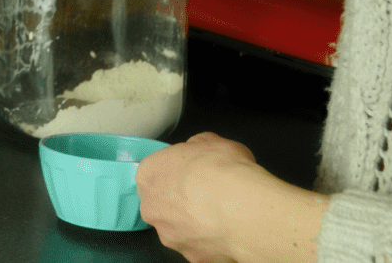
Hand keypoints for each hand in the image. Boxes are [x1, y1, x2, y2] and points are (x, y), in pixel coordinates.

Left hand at [136, 132, 256, 262]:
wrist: (242, 208)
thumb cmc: (223, 171)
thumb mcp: (211, 140)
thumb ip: (196, 146)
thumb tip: (200, 149)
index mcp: (148, 175)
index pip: (155, 172)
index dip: (177, 171)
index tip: (193, 172)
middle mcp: (152, 208)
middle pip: (162, 203)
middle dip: (181, 200)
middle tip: (208, 194)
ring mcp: (171, 236)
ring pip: (180, 228)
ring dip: (195, 223)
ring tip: (222, 215)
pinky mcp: (193, 257)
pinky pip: (201, 247)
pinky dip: (212, 241)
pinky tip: (229, 231)